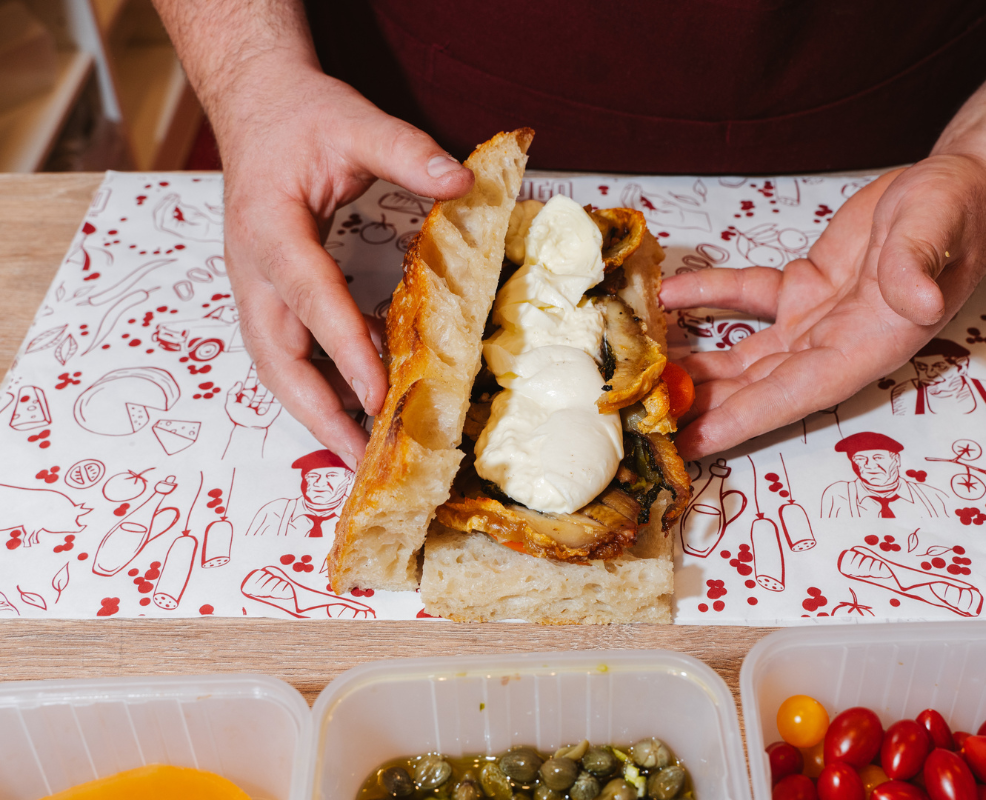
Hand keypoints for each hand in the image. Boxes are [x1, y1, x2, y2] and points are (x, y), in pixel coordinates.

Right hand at [215, 63, 472, 468]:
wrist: (256, 107)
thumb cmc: (300, 116)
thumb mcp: (355, 121)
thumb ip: (406, 150)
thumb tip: (461, 181)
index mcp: (269, 227)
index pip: (309, 296)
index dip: (343, 349)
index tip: (379, 396)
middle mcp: (253, 268)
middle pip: (275, 356)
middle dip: (316, 412)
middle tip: (360, 459)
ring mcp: (254, 285)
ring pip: (276, 364)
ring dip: (313, 410)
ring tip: (359, 453)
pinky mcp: (268, 293)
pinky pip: (288, 350)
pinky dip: (318, 384)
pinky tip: (359, 405)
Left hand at [660, 155, 985, 458]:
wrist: (960, 188)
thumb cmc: (959, 212)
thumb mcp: (938, 231)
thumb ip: (918, 266)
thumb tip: (915, 301)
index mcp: (869, 344)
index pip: (795, 395)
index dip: (743, 420)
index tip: (694, 443)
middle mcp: (839, 343)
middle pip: (759, 387)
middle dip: (706, 408)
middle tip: (648, 424)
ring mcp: (818, 318)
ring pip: (747, 355)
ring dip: (699, 367)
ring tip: (646, 377)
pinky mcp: (806, 287)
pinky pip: (748, 298)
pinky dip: (707, 297)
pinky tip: (670, 296)